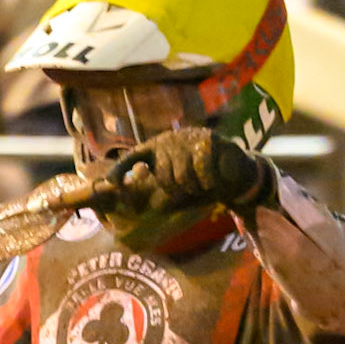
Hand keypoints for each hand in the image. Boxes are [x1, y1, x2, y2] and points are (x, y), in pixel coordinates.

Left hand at [110, 127, 273, 214]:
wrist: (235, 170)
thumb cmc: (201, 179)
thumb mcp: (180, 186)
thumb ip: (161, 191)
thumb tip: (144, 204)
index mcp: (158, 148)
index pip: (133, 156)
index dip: (121, 169)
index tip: (109, 184)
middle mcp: (170, 140)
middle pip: (164, 176)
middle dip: (177, 189)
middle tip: (189, 187)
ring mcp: (189, 138)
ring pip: (183, 177)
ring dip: (195, 186)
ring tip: (202, 182)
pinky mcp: (209, 141)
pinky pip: (202, 173)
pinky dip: (208, 181)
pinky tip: (214, 177)